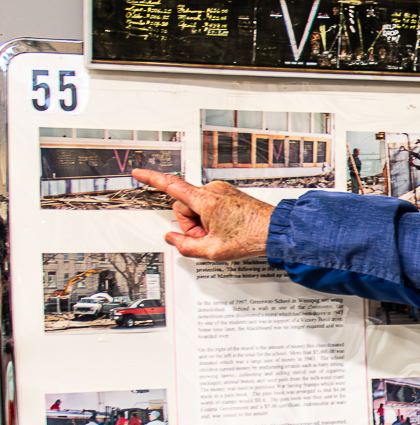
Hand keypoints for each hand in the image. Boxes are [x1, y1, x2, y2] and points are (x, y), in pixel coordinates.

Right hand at [131, 169, 273, 260]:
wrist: (275, 231)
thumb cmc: (251, 236)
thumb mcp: (212, 251)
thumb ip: (186, 246)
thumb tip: (173, 238)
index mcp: (205, 200)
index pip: (171, 186)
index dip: (152, 179)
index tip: (138, 173)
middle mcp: (213, 190)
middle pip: (184, 206)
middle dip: (190, 224)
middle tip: (208, 238)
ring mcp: (222, 191)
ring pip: (197, 207)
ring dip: (202, 223)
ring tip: (220, 234)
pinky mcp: (229, 195)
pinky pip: (210, 206)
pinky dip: (212, 218)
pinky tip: (226, 229)